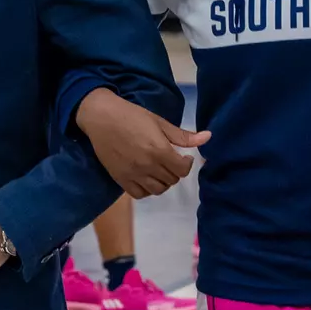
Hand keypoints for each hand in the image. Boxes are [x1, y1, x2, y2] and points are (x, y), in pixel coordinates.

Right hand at [74, 88, 209, 197]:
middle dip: (175, 171)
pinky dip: (147, 189)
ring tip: (159, 169)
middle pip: (171, 180)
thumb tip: (208, 137)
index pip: (182, 170)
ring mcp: (134, 175)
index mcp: (160, 151)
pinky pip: (140, 194)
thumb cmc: (132, 115)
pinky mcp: (121, 179)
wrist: (101, 118)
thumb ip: (183, 135)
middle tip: (170, 161)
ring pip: (158, 190)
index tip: (183, 157)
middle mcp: (148, 166)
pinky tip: (146, 177)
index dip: (186, 164)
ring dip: (163, 182)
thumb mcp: (160, 122)